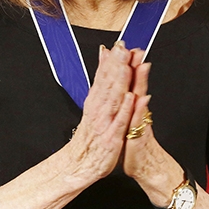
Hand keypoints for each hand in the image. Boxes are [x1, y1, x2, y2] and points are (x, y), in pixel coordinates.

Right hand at [63, 42, 135, 187]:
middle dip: (117, 65)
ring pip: (113, 99)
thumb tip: (104, 53)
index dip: (112, 59)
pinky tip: (129, 97)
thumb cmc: (91, 134)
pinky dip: (123, 109)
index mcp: (96, 100)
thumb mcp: (94, 102)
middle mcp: (99, 109)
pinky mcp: (111, 137)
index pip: (104, 76)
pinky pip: (118, 122)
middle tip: (124, 48)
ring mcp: (105, 122)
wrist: (79, 164)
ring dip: (120, 81)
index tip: (119, 44)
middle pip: (108, 83)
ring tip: (126, 65)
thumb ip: (101, 77)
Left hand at [122, 55, 183, 204]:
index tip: (126, 47)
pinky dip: (140, 110)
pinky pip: (140, 121)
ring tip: (141, 65)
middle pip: (138, 85)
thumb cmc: (135, 145)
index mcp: (132, 107)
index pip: (130, 82)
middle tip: (136, 49)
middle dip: (137, 66)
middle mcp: (138, 112)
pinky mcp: (140, 136)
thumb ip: (128, 102)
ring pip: (141, 99)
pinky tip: (141, 98)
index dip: (128, 65)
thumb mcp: (129, 121)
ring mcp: (140, 123)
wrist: (147, 168)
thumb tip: (126, 86)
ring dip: (142, 82)